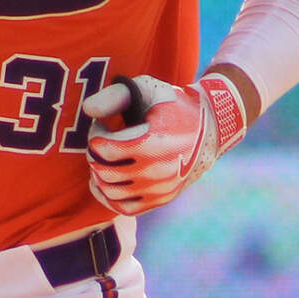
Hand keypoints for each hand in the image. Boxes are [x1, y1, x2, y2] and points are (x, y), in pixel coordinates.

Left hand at [83, 71, 248, 215]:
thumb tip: (88, 111)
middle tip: (103, 142)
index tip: (104, 126)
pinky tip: (107, 180)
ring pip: (110, 191)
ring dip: (99, 174)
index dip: (95, 134)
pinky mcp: (161, 199)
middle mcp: (158, 170)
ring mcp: (160, 188)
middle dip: (95, 154)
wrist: (211, 128)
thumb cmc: (173, 105)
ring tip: (106, 159)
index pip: (103, 149)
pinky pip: (124, 208)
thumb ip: (115, 96)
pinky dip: (109, 196)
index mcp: (153, 142)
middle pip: (103, 171)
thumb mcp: (148, 89)